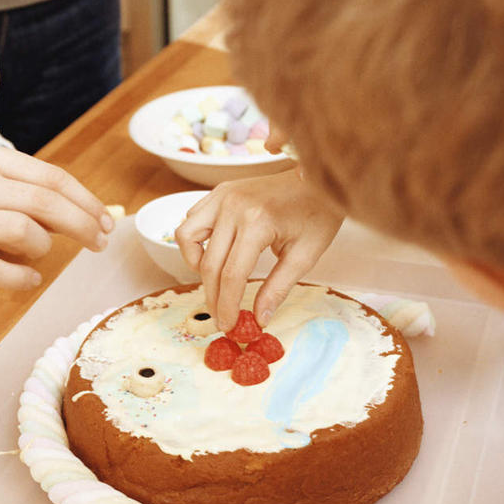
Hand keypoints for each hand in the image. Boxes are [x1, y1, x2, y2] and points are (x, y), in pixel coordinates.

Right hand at [0, 146, 113, 290]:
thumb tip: (95, 218)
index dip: (87, 202)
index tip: (107, 222)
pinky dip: (22, 277)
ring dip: (42, 248)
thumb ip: (40, 201)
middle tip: (99, 244)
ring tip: (35, 254)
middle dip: (82, 224)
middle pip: (45, 202)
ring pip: (24, 231)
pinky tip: (29, 278)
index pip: (53, 178)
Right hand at [176, 169, 343, 330]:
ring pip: (186, 237)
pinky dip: (195, 240)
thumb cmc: (317, 213)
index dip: (227, 305)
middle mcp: (232, 206)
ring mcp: (222, 196)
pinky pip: (192, 220)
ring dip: (195, 264)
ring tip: (214, 280)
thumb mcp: (304, 255)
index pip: (232, 275)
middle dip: (212, 297)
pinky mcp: (219, 192)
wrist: (317, 177)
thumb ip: (278, 288)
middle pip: (209, 264)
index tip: (229, 326)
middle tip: (221, 317)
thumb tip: (259, 319)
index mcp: (256, 221)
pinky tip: (215, 254)